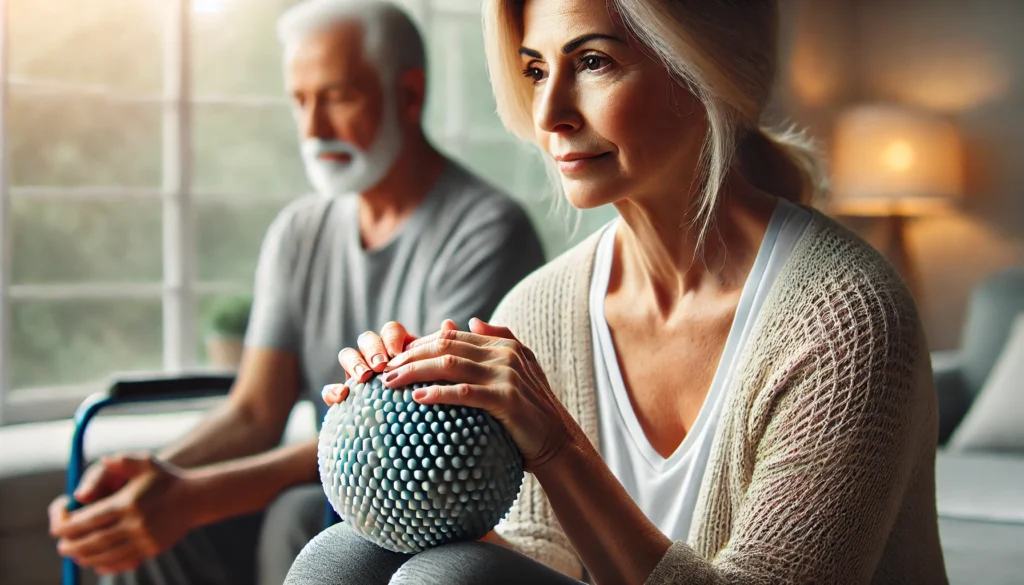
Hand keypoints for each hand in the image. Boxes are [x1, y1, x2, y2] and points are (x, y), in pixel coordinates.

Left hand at [48, 453, 197, 574]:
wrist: (195, 498)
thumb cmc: (164, 478)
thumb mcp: (144, 462)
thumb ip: (119, 461)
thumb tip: (98, 465)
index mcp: (127, 503)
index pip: (87, 520)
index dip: (66, 527)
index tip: (57, 528)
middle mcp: (135, 524)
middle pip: (92, 542)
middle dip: (70, 546)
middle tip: (60, 546)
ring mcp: (144, 539)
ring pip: (105, 556)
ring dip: (84, 557)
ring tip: (74, 554)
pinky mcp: (151, 550)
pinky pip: (122, 563)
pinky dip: (105, 565)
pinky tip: (96, 561)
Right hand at [322, 319, 458, 405]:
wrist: (405, 439)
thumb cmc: (426, 400)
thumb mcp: (435, 377)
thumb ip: (440, 353)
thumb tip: (449, 323)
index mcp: (397, 349)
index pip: (391, 331)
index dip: (392, 338)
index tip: (398, 352)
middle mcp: (375, 357)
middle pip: (367, 339)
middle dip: (373, 349)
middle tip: (381, 365)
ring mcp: (357, 375)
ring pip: (347, 355)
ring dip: (354, 363)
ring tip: (365, 377)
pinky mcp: (343, 396)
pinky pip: (329, 389)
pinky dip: (332, 390)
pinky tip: (342, 396)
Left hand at [379, 318, 578, 470]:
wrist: (557, 441)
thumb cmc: (531, 410)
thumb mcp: (519, 369)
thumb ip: (498, 341)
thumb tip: (471, 321)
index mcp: (502, 345)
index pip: (450, 337)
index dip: (419, 344)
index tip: (395, 358)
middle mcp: (504, 354)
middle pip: (445, 346)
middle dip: (410, 356)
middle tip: (385, 370)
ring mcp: (506, 375)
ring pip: (450, 365)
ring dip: (415, 371)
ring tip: (391, 382)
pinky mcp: (507, 399)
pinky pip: (464, 393)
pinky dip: (438, 393)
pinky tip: (417, 398)